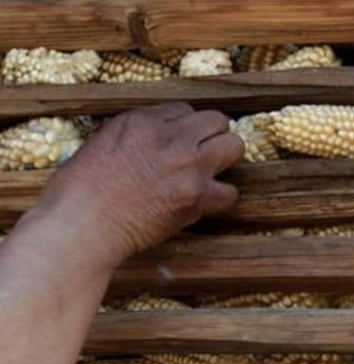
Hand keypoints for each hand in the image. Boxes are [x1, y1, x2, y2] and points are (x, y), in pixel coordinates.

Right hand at [33, 103, 243, 266]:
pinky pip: (230, 192)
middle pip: (218, 120)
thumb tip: (159, 132)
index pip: (184, 109)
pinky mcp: (197, 197)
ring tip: (209, 173)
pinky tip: (204, 202)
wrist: (83, 224)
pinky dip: (220, 198)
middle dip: (213, 135)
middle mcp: (171, 138)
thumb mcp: (101, 141)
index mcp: (142, 121)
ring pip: (235, 146)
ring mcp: (188, 166)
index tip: (176, 143)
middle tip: (203, 153)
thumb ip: (136, 132)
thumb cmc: (80, 189)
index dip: (182, 128)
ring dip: (224, 159)